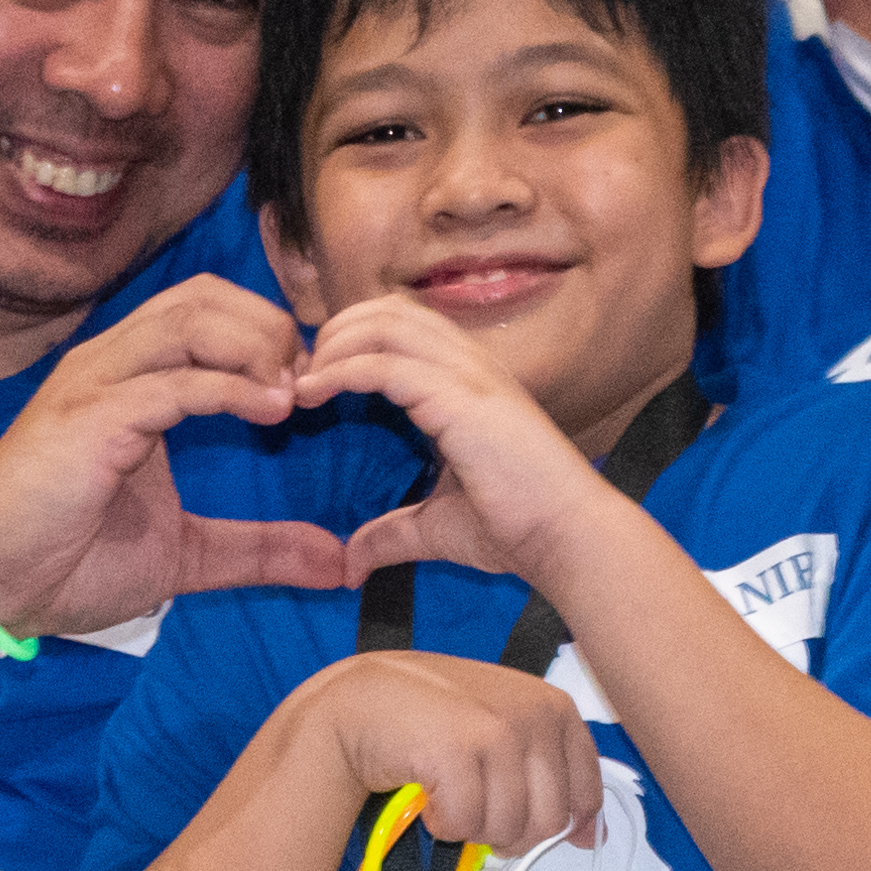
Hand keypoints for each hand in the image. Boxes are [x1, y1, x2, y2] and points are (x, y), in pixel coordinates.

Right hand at [0, 278, 352, 643]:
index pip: (207, 312)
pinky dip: (229, 387)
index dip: (269, 333)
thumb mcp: (185, 556)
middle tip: (313, 382)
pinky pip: (171, 380)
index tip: (315, 385)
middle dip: (270, 326)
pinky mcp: (88, 418)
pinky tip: (271, 411)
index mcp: (130, 380)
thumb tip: (337, 564)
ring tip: (296, 393)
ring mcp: (95, 384)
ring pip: (188, 319)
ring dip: (255, 345)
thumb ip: (259, 550)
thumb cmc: (66, 563)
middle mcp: (110, 365)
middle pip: (204, 296)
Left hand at [300, 295, 639, 591]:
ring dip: (334, 344)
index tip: (314, 380)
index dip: (353, 340)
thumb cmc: (519, 529)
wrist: (568, 539)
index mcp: (470, 382)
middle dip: (336, 331)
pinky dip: (341, 370)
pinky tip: (314, 393)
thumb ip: (393, 534)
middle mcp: (471, 365)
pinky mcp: (461, 397)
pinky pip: (386, 364)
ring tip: (304, 382)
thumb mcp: (440, 528)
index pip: (403, 326)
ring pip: (385, 323)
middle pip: (389, 309)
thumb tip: (350, 561)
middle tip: (302, 376)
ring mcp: (469, 375)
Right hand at [300, 648, 602, 857]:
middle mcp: (534, 714)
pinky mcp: (457, 751)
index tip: (522, 820)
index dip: (555, 825)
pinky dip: (441, 824)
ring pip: (507, 829)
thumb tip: (593, 838)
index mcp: (556, 708)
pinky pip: (465, 824)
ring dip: (472, 828)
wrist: (362, 700)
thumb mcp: (506, 731)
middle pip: (548, 822)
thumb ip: (552, 775)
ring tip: (449, 795)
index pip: (585, 796)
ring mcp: (497, 730)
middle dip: (509, 833)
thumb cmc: (434, 718)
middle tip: (476, 808)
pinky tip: (428, 797)